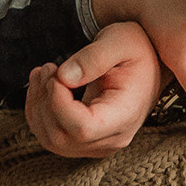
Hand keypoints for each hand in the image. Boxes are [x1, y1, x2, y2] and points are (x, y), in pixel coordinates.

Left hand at [25, 20, 160, 157]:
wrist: (148, 63)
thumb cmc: (136, 49)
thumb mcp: (119, 41)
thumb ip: (93, 57)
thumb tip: (63, 78)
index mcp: (126, 114)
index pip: (83, 128)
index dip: (59, 104)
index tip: (57, 75)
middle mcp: (113, 138)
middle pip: (62, 138)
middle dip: (45, 102)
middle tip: (49, 68)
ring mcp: (98, 144)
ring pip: (51, 140)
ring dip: (37, 106)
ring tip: (44, 72)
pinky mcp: (85, 142)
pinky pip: (50, 137)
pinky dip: (38, 112)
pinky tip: (44, 85)